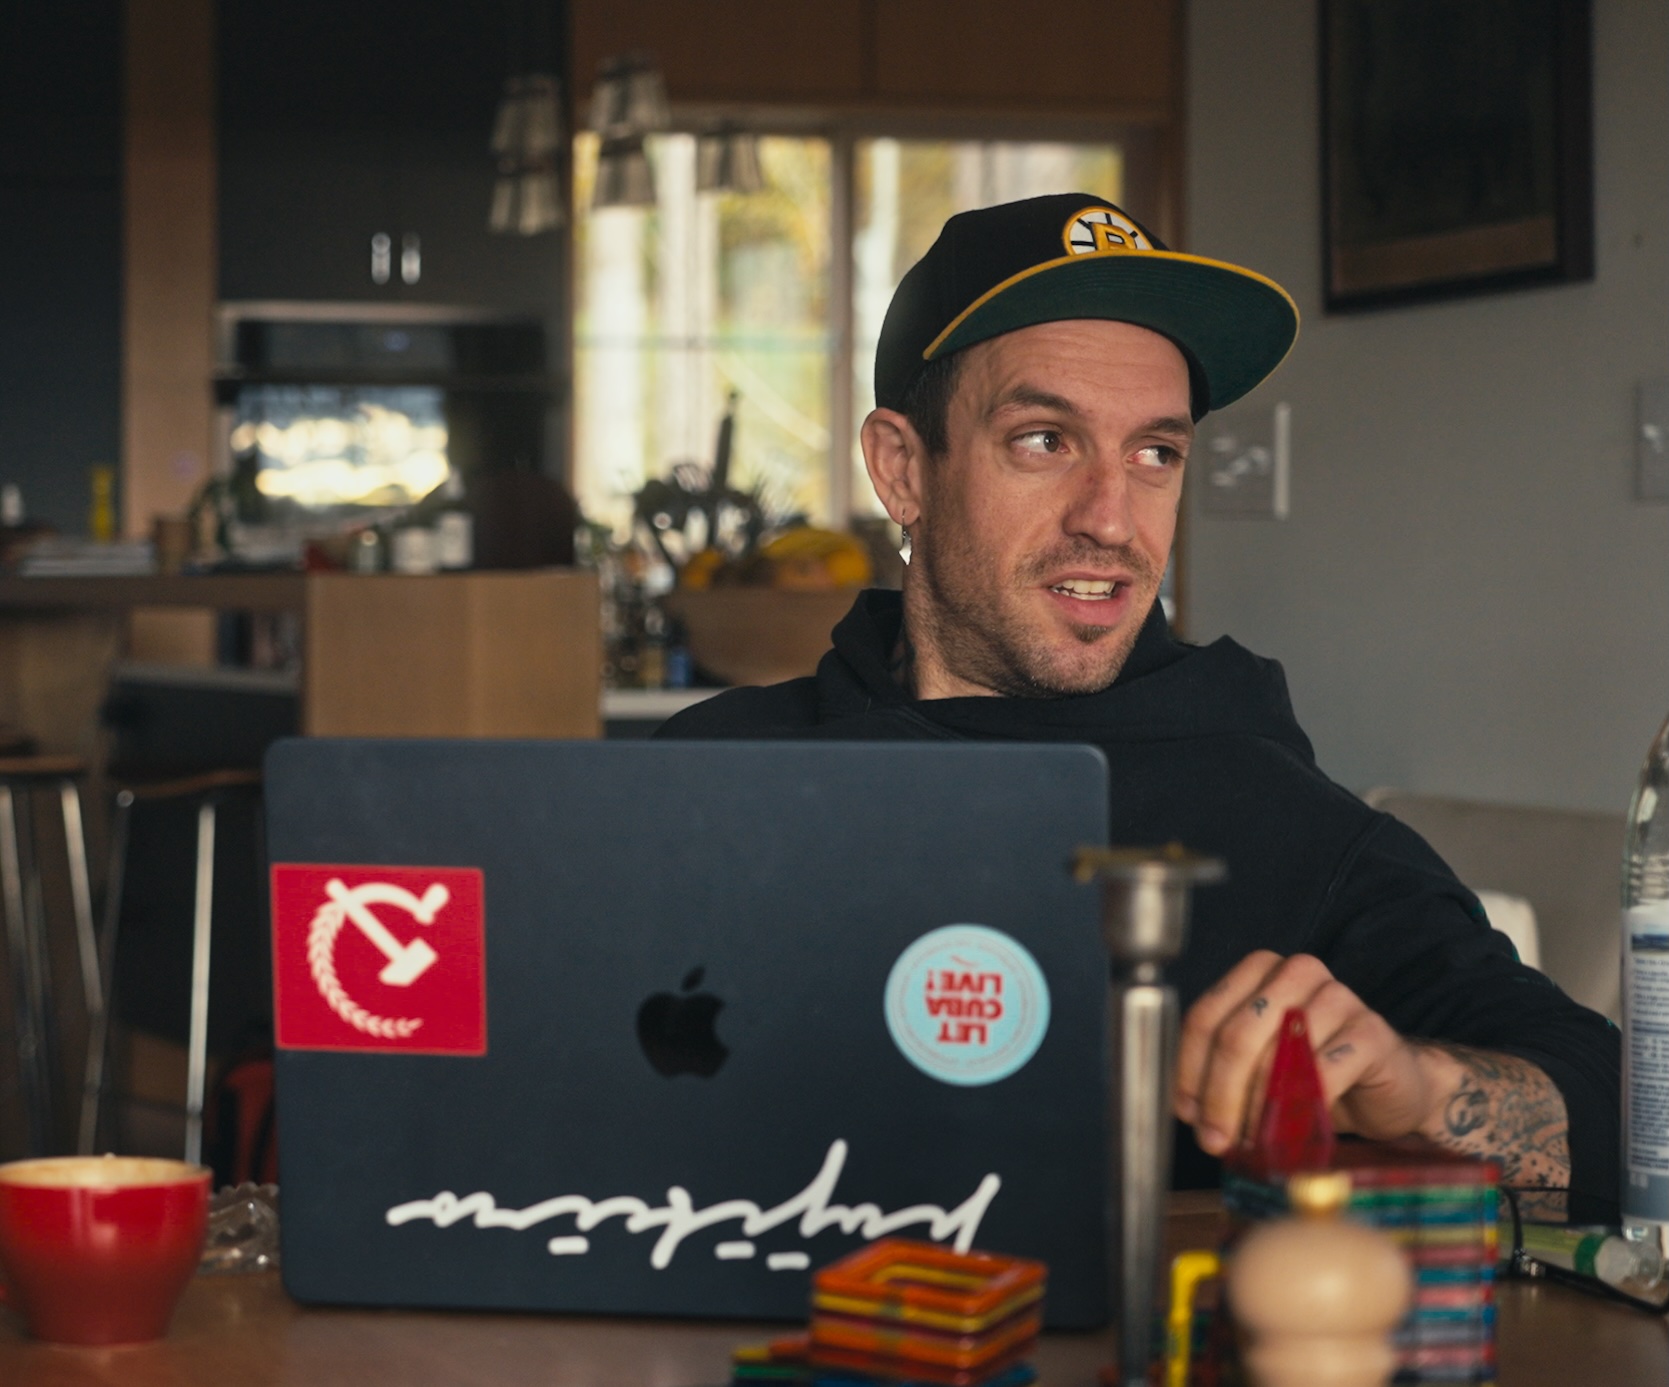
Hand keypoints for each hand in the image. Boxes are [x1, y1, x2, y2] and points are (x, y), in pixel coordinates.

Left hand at [1173, 951, 1444, 1155]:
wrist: (1390, 1088)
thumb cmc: (1315, 1073)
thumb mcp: (1259, 1066)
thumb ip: (1221, 1073)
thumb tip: (1188, 1110)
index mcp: (1259, 970)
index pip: (1205, 1017)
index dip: (1188, 1070)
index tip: (1188, 1114)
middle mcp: (1296, 973)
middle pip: (1235, 1036)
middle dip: (1218, 1096)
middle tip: (1215, 1139)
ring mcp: (1337, 997)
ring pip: (1275, 1056)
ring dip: (1257, 1110)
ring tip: (1252, 1142)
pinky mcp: (1370, 1031)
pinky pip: (1321, 1075)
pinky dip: (1299, 1112)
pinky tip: (1291, 1136)